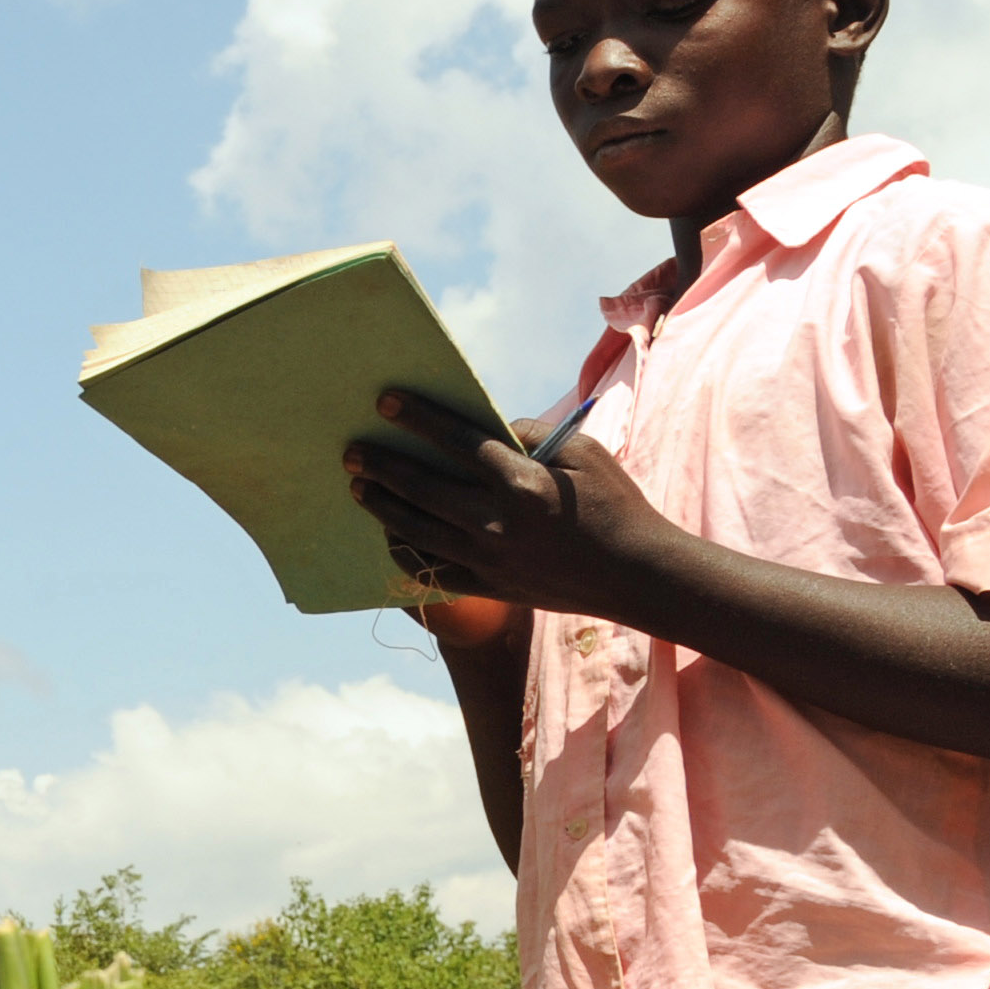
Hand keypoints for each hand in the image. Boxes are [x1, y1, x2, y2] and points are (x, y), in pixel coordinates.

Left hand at [346, 390, 679, 627]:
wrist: (637, 575)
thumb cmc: (616, 505)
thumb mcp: (584, 454)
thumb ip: (532, 433)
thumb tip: (488, 425)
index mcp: (523, 481)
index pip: (457, 440)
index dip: (418, 419)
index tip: (385, 402)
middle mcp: (497, 521)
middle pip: (422, 487)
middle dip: (382, 466)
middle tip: (352, 452)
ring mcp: (489, 559)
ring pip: (417, 530)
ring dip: (382, 506)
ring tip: (358, 488)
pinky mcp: (490, 586)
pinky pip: (432, 571)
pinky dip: (405, 552)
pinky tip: (389, 535)